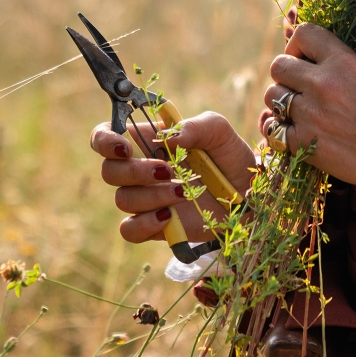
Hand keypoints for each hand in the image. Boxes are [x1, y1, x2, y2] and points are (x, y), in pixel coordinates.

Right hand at [90, 112, 255, 243]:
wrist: (251, 193)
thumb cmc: (230, 156)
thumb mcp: (218, 131)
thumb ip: (194, 126)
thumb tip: (167, 137)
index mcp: (146, 140)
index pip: (105, 136)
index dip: (104, 140)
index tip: (124, 147)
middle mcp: (140, 169)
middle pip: (109, 171)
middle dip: (134, 171)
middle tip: (168, 170)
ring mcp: (146, 199)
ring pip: (122, 199)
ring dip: (150, 195)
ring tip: (182, 192)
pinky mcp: (156, 226)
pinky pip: (130, 230)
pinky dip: (145, 224)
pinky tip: (169, 216)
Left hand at [262, 23, 355, 215]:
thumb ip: (340, 67)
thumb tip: (311, 61)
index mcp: (344, 63)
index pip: (304, 33)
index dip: (296, 45)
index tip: (302, 58)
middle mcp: (323, 84)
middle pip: (279, 65)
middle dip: (286, 75)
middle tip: (297, 88)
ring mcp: (310, 114)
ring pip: (272, 96)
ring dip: (281, 102)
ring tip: (298, 112)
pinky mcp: (303, 143)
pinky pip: (272, 129)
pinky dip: (280, 131)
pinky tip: (294, 133)